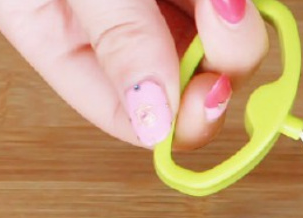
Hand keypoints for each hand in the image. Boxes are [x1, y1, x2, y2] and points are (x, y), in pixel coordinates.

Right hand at [0, 0, 267, 147]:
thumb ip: (116, 38)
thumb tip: (155, 120)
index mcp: (57, 36)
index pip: (132, 120)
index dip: (184, 121)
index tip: (215, 94)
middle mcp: (110, 25)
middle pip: (190, 86)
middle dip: (222, 62)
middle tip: (225, 18)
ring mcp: (157, 2)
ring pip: (224, 47)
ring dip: (238, 26)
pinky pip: (239, 10)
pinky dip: (245, 5)